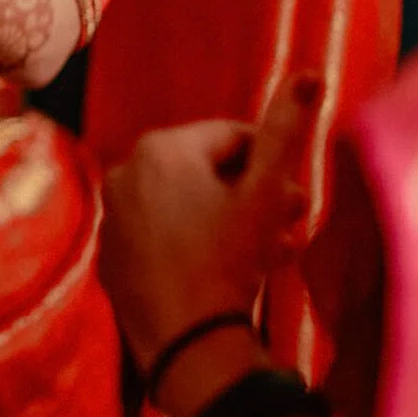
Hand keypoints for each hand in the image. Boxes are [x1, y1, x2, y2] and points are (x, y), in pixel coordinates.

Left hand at [99, 77, 320, 373]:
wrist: (187, 342)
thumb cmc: (229, 260)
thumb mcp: (265, 194)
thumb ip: (284, 130)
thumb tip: (309, 74)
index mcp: (161, 147)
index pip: (233, 138)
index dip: (270, 167)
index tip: (291, 201)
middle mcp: (124, 170)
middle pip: (207, 170)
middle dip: (251, 194)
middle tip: (287, 228)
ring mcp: (111, 214)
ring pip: (184, 204)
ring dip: (226, 220)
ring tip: (262, 253)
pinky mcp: (108, 253)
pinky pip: (159, 236)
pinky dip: (189, 244)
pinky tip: (219, 271)